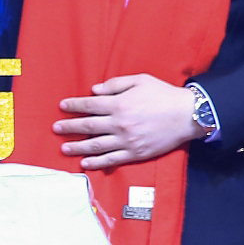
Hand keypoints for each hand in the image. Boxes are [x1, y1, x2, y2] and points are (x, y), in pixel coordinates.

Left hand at [53, 74, 202, 169]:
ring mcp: (126, 141)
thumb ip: (116, 84)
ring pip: (95, 145)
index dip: (73, 106)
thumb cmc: (164, 95)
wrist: (188, 115)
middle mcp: (119, 124)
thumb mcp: (140, 80)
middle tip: (56, 129)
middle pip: (87, 126)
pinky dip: (96, 163)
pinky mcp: (135, 153)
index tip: (62, 107)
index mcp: (119, 104)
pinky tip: (84, 163)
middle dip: (69, 127)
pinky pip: (111, 160)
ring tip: (64, 148)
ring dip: (77, 147)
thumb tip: (95, 90)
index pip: (89, 105)